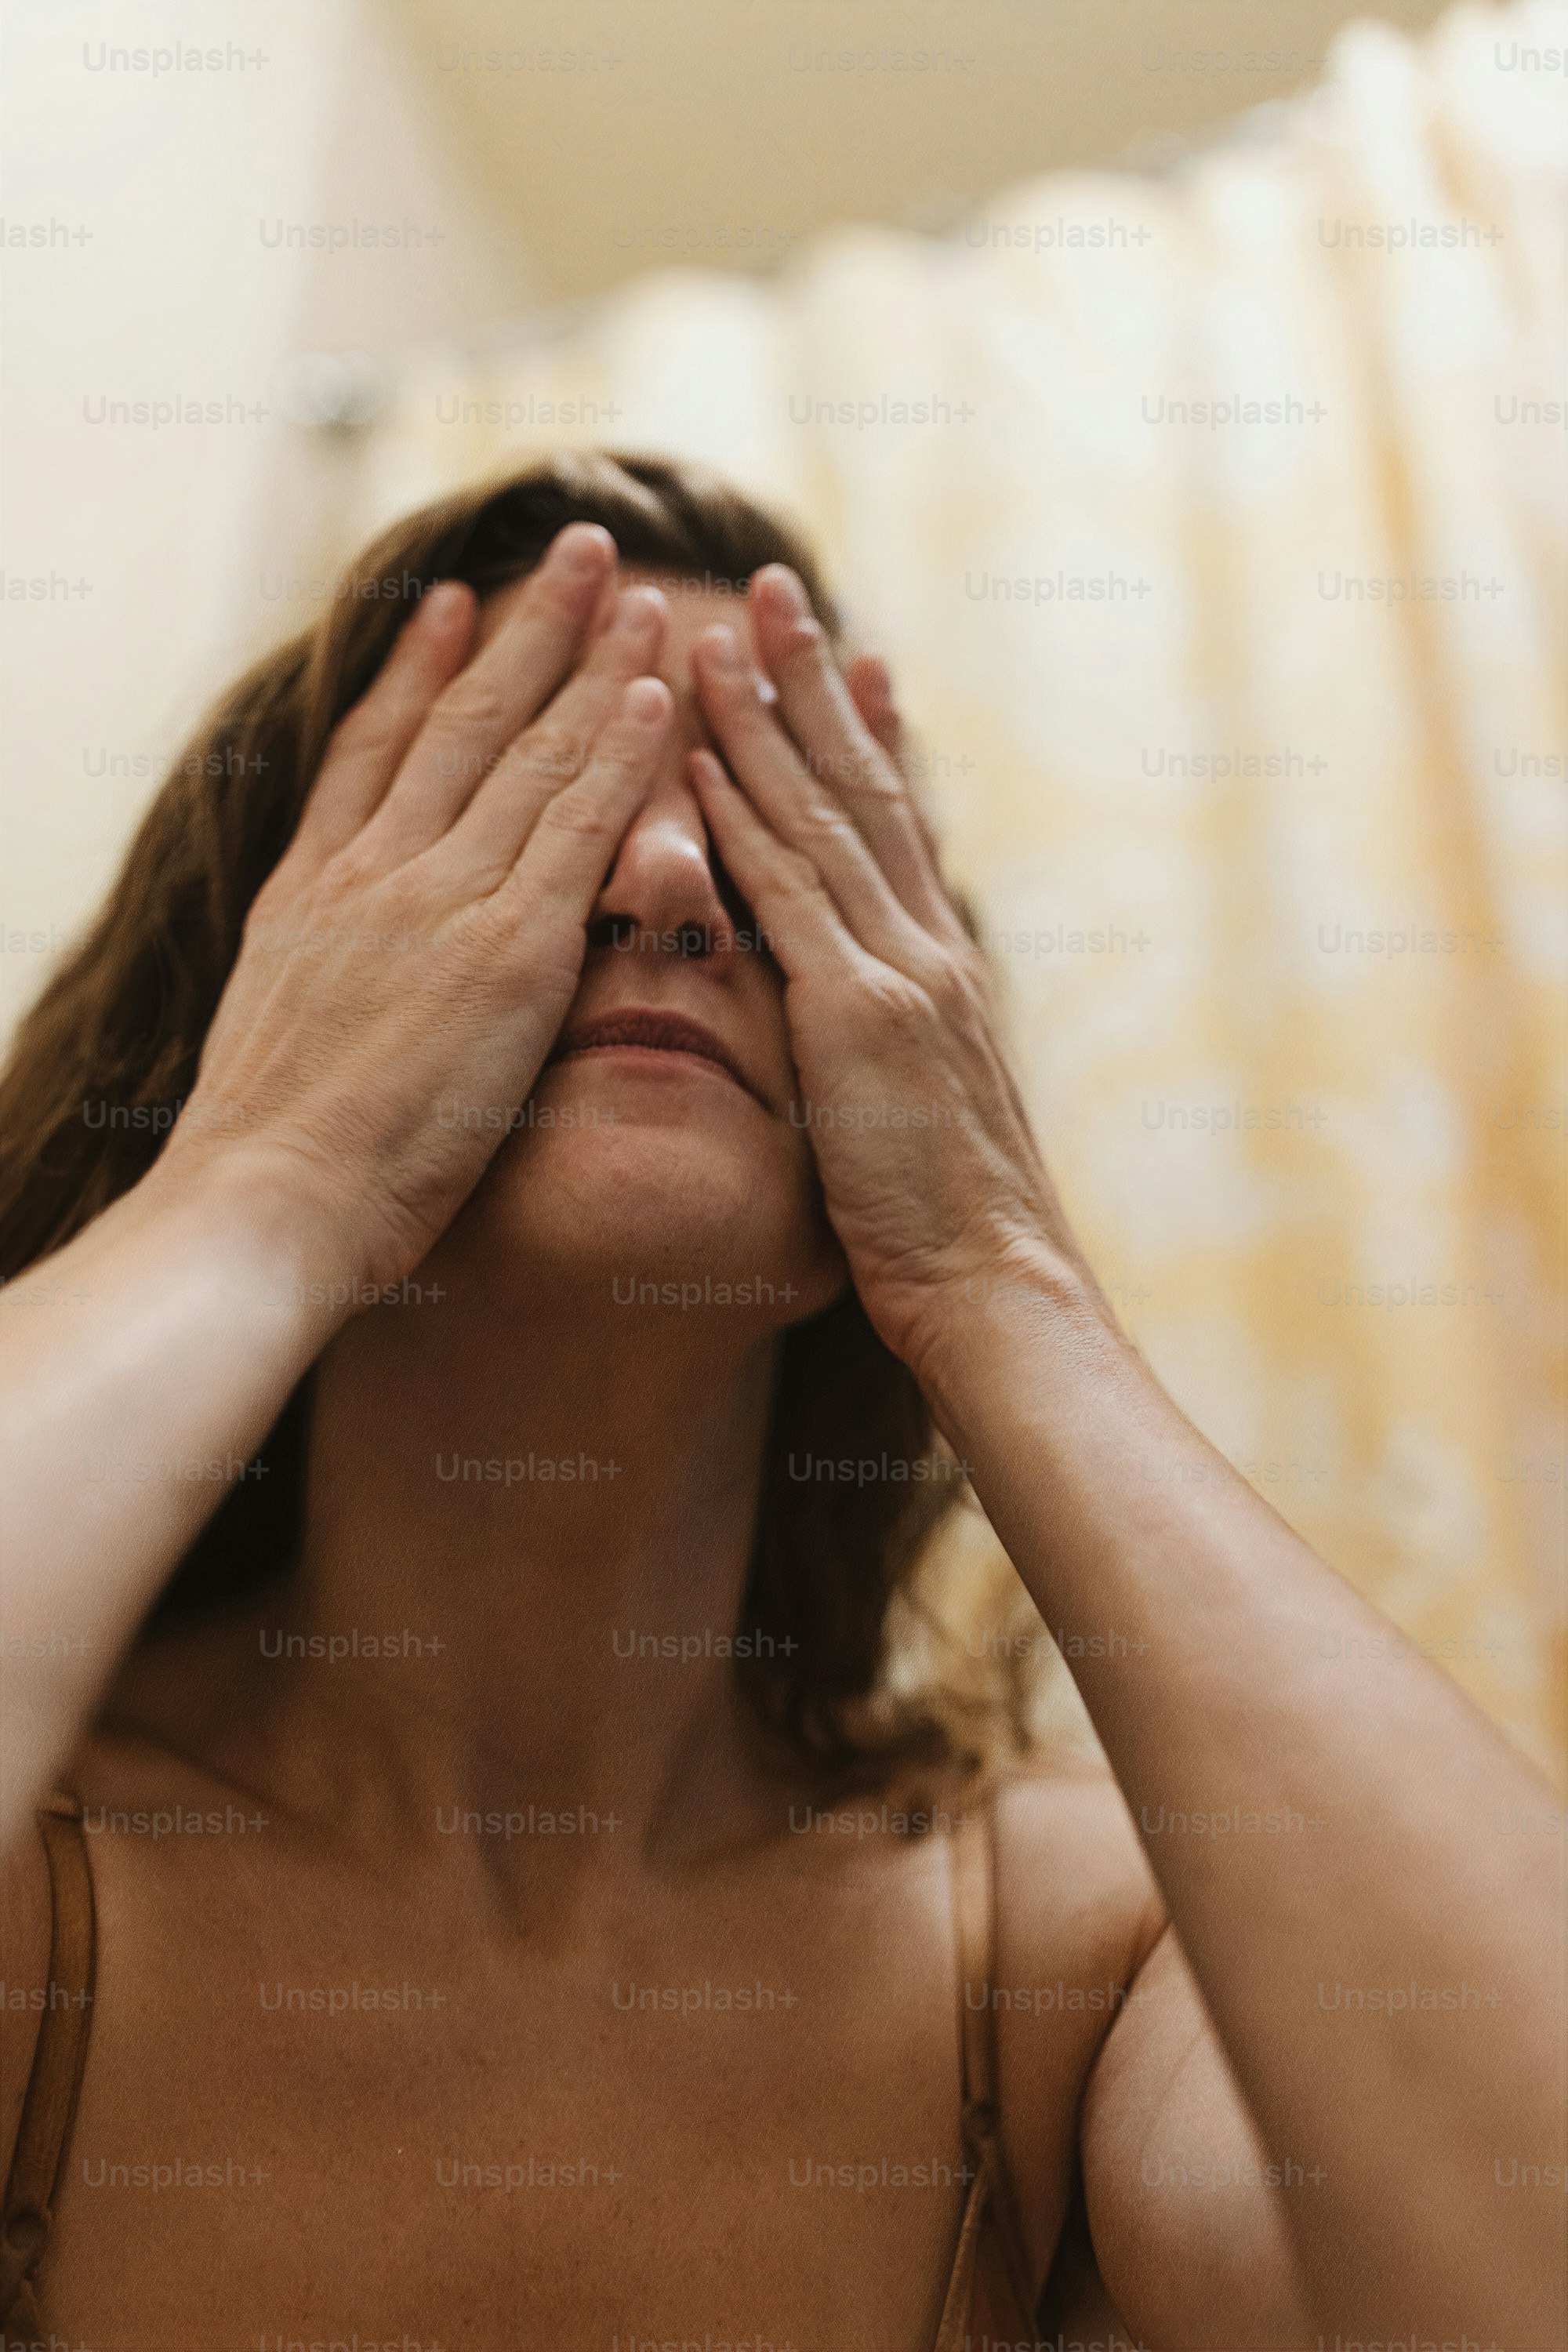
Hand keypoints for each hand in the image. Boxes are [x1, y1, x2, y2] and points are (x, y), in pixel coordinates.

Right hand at [157, 525, 672, 1292]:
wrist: (269, 1196)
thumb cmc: (270, 1158)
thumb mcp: (277, 1027)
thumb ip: (326, 974)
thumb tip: (343, 978)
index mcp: (314, 886)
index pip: (374, 747)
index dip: (418, 668)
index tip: (452, 601)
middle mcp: (376, 868)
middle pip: (464, 720)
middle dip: (528, 627)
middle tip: (578, 548)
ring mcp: (440, 897)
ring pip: (529, 751)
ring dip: (591, 661)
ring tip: (635, 585)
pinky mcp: (507, 947)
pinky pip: (576, 827)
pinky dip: (619, 755)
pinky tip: (658, 695)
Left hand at [689, 566, 1105, 1389]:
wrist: (997, 1286)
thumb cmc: (956, 1230)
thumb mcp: (924, 1116)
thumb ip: (893, 1052)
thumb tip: (865, 1031)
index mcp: (940, 969)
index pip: (896, 826)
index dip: (865, 736)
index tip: (844, 657)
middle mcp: (925, 948)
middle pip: (862, 789)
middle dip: (814, 685)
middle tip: (776, 591)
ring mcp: (898, 974)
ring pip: (821, 819)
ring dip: (765, 722)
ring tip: (720, 634)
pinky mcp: (858, 1016)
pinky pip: (787, 899)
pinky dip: (741, 822)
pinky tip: (695, 760)